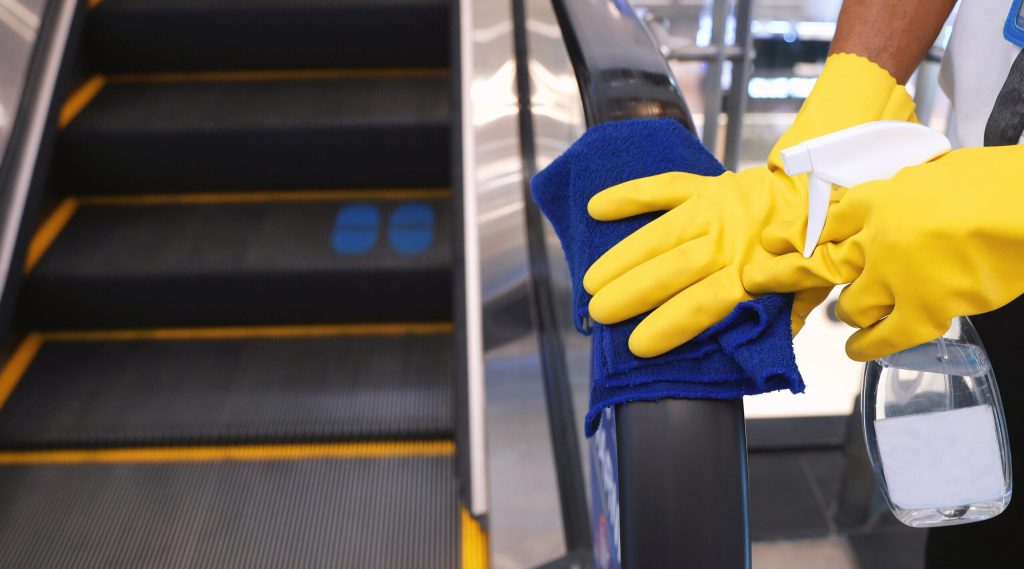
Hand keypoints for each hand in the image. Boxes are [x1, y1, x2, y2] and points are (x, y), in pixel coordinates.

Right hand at [584, 168, 830, 356]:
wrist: (826, 191)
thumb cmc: (808, 253)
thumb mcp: (801, 295)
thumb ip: (773, 322)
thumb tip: (743, 351)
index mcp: (753, 274)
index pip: (704, 303)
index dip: (669, 324)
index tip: (637, 345)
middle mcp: (729, 241)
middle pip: (674, 269)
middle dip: (632, 293)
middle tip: (600, 313)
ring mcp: (715, 210)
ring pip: (661, 235)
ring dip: (622, 258)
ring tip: (591, 282)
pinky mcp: (706, 186)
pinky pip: (665, 187)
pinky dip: (630, 195)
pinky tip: (597, 208)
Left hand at [743, 146, 1023, 360]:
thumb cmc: (996, 182)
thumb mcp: (936, 173)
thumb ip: (907, 192)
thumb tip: (901, 196)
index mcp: (880, 200)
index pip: (824, 219)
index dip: (796, 233)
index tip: (776, 241)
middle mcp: (874, 240)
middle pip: (813, 263)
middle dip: (780, 275)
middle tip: (757, 280)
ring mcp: (894, 278)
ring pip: (847, 306)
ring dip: (848, 313)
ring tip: (851, 316)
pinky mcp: (921, 311)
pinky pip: (880, 339)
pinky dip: (865, 348)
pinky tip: (857, 350)